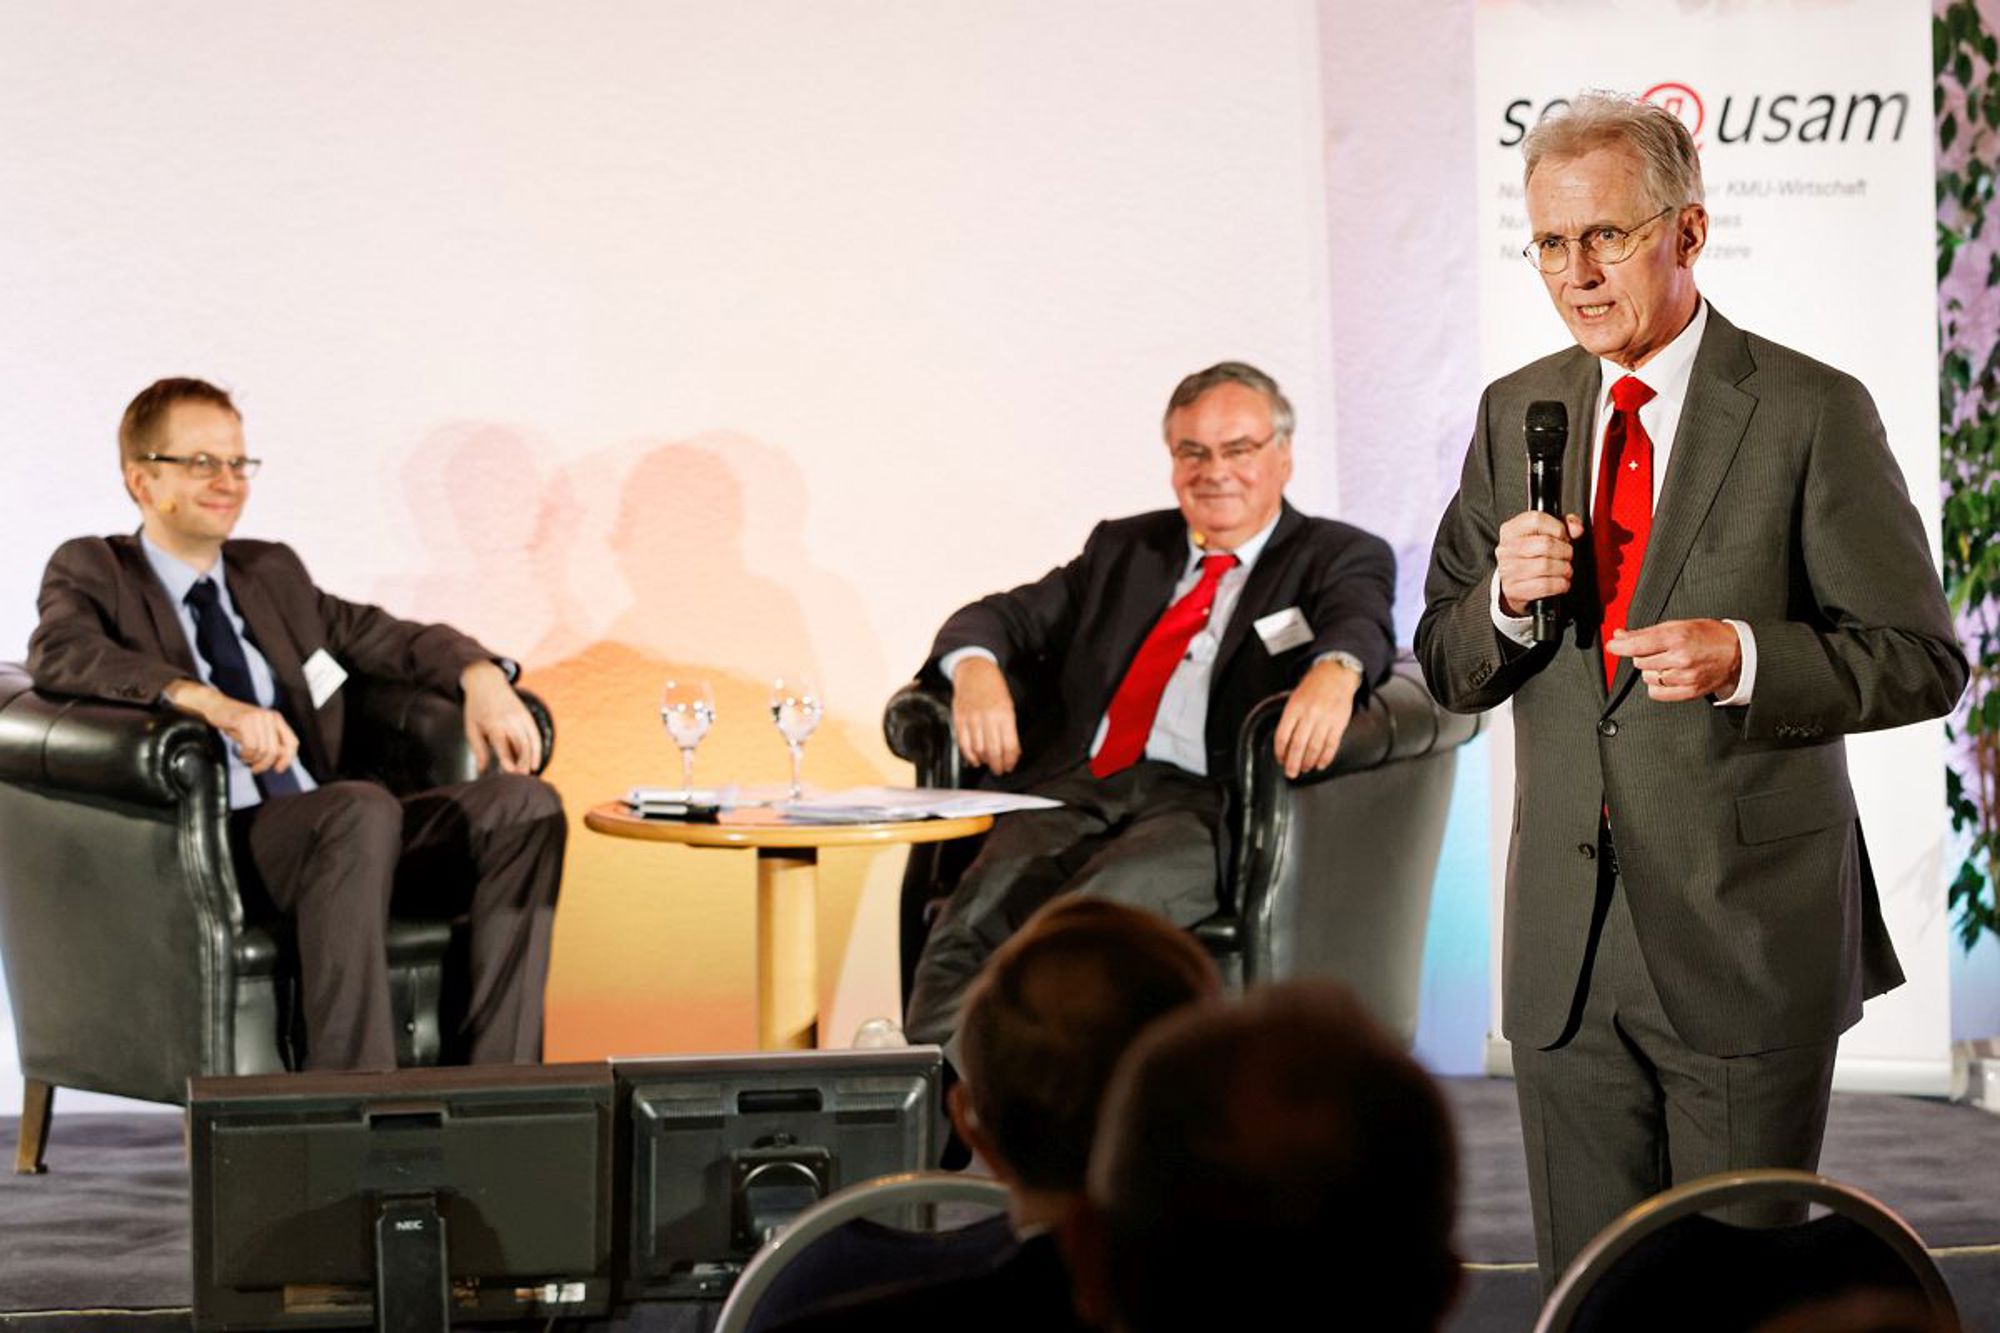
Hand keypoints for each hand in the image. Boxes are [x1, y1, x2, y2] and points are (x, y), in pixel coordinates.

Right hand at [167, 679, 298, 773]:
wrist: (216, 705)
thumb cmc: (236, 722)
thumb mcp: (257, 731)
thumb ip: (269, 742)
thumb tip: (278, 761)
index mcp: (277, 719)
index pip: (292, 742)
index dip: (288, 759)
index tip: (278, 769)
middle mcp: (270, 717)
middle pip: (276, 750)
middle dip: (265, 764)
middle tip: (255, 769)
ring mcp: (258, 717)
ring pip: (263, 750)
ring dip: (252, 759)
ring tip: (245, 758)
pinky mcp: (245, 720)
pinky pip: (251, 746)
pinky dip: (246, 754)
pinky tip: (241, 753)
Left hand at [461, 660, 541, 773]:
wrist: (486, 682)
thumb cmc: (476, 708)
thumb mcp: (471, 727)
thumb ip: (478, 749)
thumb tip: (482, 770)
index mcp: (493, 722)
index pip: (503, 744)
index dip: (507, 758)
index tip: (510, 772)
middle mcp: (509, 720)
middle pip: (520, 745)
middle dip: (521, 763)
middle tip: (519, 780)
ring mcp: (520, 717)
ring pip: (530, 742)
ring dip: (529, 760)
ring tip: (526, 775)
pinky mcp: (527, 716)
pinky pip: (535, 735)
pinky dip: (537, 750)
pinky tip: (535, 763)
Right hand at [951, 656, 1020, 774]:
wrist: (975, 672)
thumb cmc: (994, 689)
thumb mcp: (1008, 706)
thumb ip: (1009, 729)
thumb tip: (1012, 753)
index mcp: (1004, 714)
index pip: (1009, 745)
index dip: (1010, 760)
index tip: (1010, 766)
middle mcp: (988, 717)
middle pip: (993, 750)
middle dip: (997, 765)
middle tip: (999, 771)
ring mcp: (972, 718)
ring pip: (978, 749)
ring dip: (984, 761)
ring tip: (988, 764)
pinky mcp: (959, 719)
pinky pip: (964, 743)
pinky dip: (969, 755)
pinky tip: (975, 759)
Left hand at [1273, 658, 1360, 779]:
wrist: (1336, 675)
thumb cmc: (1313, 687)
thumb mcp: (1294, 698)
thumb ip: (1289, 718)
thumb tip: (1284, 743)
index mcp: (1294, 708)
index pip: (1283, 735)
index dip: (1280, 751)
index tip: (1280, 759)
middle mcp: (1309, 715)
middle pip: (1298, 745)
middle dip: (1292, 763)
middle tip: (1290, 773)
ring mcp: (1325, 720)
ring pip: (1314, 748)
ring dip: (1308, 762)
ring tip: (1304, 768)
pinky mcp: (1339, 724)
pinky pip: (1331, 745)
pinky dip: (1325, 758)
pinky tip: (1320, 764)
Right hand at [1496, 511, 1585, 616]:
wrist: (1514, 584)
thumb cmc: (1530, 557)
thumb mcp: (1544, 534)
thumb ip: (1563, 524)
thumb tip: (1576, 529)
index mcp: (1511, 531)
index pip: (1536, 520)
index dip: (1557, 528)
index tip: (1563, 536)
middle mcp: (1506, 549)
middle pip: (1545, 544)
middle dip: (1565, 551)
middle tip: (1566, 556)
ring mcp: (1508, 570)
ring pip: (1546, 566)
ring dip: (1564, 569)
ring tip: (1564, 569)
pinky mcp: (1513, 590)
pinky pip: (1545, 585)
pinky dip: (1560, 585)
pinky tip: (1560, 583)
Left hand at [1607, 620, 1741, 701]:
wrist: (1737, 653)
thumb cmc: (1708, 636)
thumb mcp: (1679, 625)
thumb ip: (1647, 632)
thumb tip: (1620, 636)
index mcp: (1677, 637)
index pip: (1638, 645)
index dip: (1620, 646)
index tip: (1613, 646)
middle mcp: (1680, 658)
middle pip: (1640, 661)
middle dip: (1642, 655)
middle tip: (1658, 650)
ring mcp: (1684, 677)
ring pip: (1647, 677)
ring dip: (1651, 670)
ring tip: (1667, 662)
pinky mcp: (1689, 692)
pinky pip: (1656, 693)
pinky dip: (1656, 685)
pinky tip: (1667, 676)